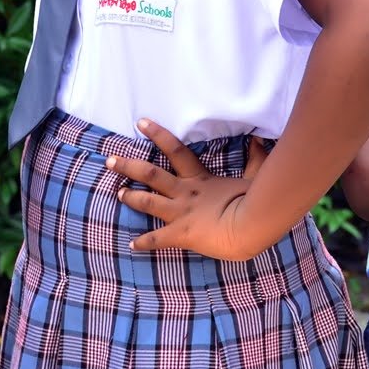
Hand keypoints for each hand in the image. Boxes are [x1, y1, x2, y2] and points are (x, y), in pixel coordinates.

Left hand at [105, 118, 268, 261]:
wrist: (251, 225)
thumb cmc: (255, 202)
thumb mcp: (255, 177)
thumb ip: (256, 158)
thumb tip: (259, 140)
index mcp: (200, 178)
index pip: (175, 149)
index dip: (157, 134)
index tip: (141, 123)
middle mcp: (185, 193)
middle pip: (151, 175)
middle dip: (128, 166)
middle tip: (110, 160)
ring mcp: (181, 213)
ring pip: (148, 202)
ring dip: (131, 198)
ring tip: (118, 193)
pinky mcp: (182, 233)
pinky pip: (158, 239)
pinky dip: (144, 243)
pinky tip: (132, 245)